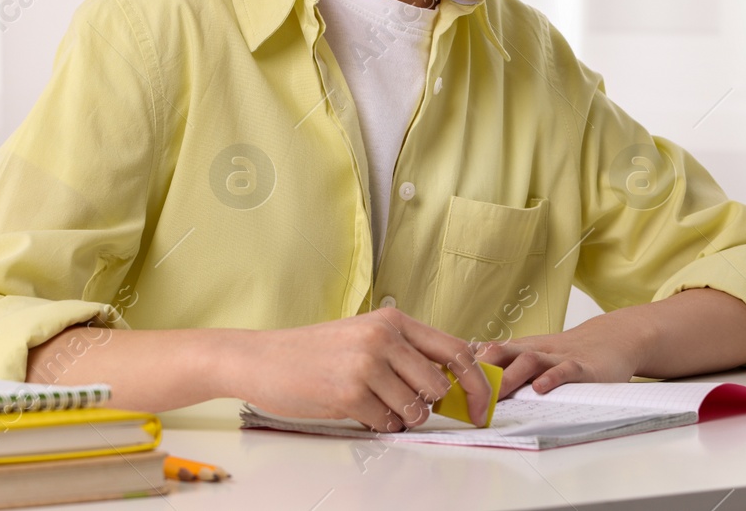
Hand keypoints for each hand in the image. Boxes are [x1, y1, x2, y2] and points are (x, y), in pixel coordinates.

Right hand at [229, 308, 494, 432]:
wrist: (263, 359)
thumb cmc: (315, 351)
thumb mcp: (366, 335)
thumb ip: (408, 351)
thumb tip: (455, 380)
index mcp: (393, 320)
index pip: (457, 351)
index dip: (478, 382)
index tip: (482, 406)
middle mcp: (384, 338)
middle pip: (439, 386)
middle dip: (429, 404)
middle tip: (405, 403)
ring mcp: (367, 365)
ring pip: (416, 409)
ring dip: (401, 417)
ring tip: (375, 403)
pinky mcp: (349, 394)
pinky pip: (388, 424)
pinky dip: (379, 424)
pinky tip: (358, 409)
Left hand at [475, 312, 647, 395]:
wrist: (612, 339)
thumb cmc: (568, 353)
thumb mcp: (534, 355)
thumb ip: (506, 366)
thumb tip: (468, 377)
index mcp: (520, 350)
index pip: (486, 353)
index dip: (465, 367)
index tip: (445, 382)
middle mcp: (535, 351)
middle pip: (501, 353)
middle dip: (481, 372)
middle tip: (462, 393)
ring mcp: (558, 357)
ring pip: (529, 361)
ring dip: (510, 377)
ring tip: (495, 394)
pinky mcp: (582, 368)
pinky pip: (565, 371)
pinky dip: (552, 378)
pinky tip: (541, 389)